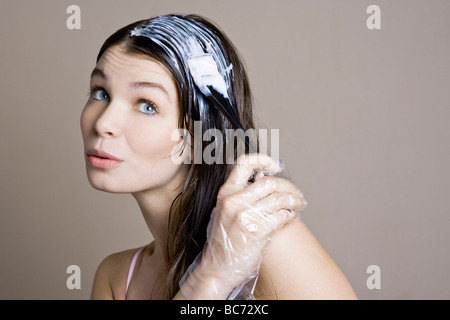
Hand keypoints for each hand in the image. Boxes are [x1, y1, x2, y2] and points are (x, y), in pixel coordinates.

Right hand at [179, 154, 307, 298]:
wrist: (217, 268)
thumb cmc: (224, 240)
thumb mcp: (225, 211)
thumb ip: (241, 195)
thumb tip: (264, 178)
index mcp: (226, 192)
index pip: (244, 164)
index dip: (263, 160)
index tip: (276, 166)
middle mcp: (234, 201)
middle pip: (270, 182)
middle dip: (289, 187)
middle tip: (298, 194)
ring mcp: (244, 215)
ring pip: (279, 199)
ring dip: (295, 201)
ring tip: (300, 205)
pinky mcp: (256, 231)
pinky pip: (281, 216)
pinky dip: (291, 214)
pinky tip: (293, 216)